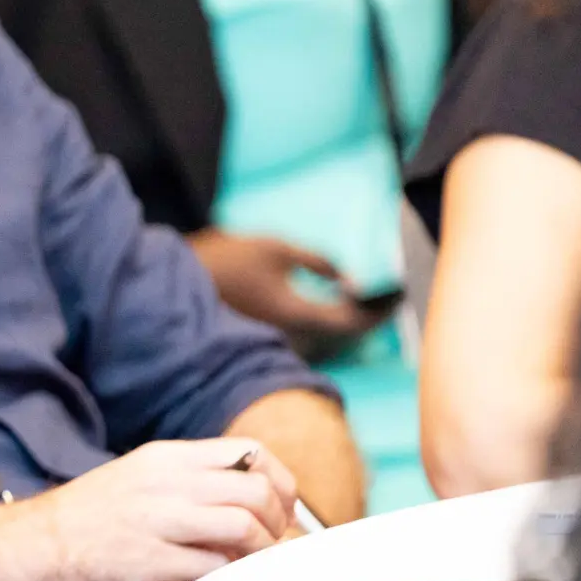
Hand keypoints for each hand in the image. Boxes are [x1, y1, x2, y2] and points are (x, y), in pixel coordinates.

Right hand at [0, 438, 293, 580]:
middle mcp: (165, 482)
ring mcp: (158, 520)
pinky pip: (212, 567)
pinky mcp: (148, 561)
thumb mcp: (130, 483)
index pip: (248, 452)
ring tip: (244, 569)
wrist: (18, 550)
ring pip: (244, 524)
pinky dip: (226, 580)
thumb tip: (224, 511)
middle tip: (269, 545)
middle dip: (277, 521)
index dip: (278, 482)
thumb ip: (178, 491)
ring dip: (258, 553)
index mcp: (163, 459)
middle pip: (256, 487)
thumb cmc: (68, 526)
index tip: (278, 509)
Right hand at [188, 229, 386, 362]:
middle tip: (390, 293)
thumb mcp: (277, 248)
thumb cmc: (227, 260)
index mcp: (297, 314)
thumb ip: (317, 262)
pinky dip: (329, 313)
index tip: (400, 293)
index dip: (380, 309)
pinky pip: (311, 325)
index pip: (352, 322)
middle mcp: (291, 332)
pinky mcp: (270, 325)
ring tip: (367, 293)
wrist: (180, 282)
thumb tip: (350, 278)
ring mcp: (279, 332)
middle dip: (369, 313)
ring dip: (349, 314)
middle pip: (343, 332)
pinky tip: (334, 295)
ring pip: (326, 331)